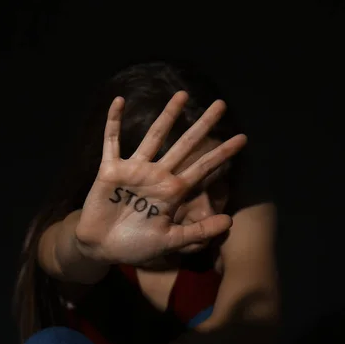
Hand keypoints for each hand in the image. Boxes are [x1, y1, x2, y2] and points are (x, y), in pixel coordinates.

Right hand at [75, 91, 246, 264]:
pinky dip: (114, 122)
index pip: (203, 167)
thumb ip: (198, 232)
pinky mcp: (111, 170)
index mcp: (173, 191)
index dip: (223, 154)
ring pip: (154, 136)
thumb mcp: (170, 241)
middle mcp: (157, 175)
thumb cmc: (136, 245)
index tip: (243, 139)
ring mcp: (135, 170)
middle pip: (185, 144)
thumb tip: (230, 221)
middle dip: (203, 125)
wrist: (102, 248)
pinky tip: (119, 100)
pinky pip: (112, 141)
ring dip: (168, 115)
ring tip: (182, 95)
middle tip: (221, 104)